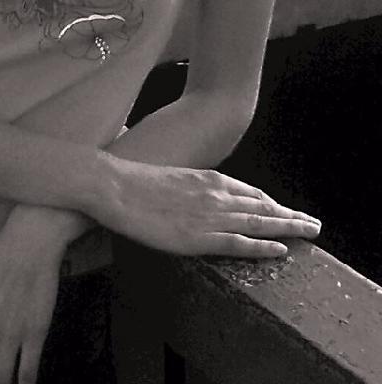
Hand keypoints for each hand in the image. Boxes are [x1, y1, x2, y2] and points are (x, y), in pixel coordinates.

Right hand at [100, 160, 320, 256]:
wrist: (114, 186)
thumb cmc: (134, 181)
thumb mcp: (171, 176)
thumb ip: (190, 186)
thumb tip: (191, 193)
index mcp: (208, 178)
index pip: (250, 192)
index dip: (270, 203)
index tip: (284, 210)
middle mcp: (215, 194)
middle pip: (262, 206)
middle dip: (290, 215)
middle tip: (313, 223)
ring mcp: (209, 215)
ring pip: (260, 223)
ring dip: (288, 228)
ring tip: (309, 233)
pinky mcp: (199, 236)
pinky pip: (239, 243)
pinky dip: (262, 247)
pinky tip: (280, 250)